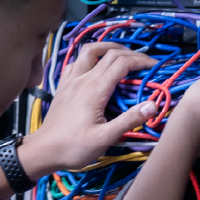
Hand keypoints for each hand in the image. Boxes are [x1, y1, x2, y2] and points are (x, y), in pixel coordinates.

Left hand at [21, 43, 157, 175]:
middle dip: (131, 54)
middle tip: (145, 62)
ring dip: (108, 47)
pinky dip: (90, 57)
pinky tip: (96, 66)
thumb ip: (129, 120)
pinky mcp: (63, 85)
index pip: (122, 63)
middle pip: (109, 53)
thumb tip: (153, 105)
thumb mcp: (105, 138)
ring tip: (121, 54)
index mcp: (95, 89)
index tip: (156, 67)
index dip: (141, 61)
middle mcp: (83, 79)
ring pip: (89, 51)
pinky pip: (76, 62)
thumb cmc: (75, 147)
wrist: (44, 151)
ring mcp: (71, 80)